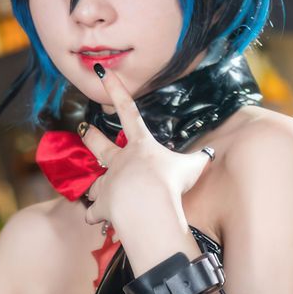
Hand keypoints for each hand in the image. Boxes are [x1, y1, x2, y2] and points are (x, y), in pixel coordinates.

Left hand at [79, 63, 213, 237]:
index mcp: (140, 146)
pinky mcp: (103, 206)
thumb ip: (198, 160)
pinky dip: (96, 217)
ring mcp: (108, 183)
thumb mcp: (190, 168)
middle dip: (90, 136)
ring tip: (94, 192)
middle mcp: (120, 161)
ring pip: (95, 183)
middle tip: (82, 130)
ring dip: (95, 187)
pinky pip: (95, 214)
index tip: (102, 72)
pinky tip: (97, 221)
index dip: (115, 89)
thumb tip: (210, 153)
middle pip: (99, 144)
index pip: (128, 111)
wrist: (148, 205)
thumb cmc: (169, 182)